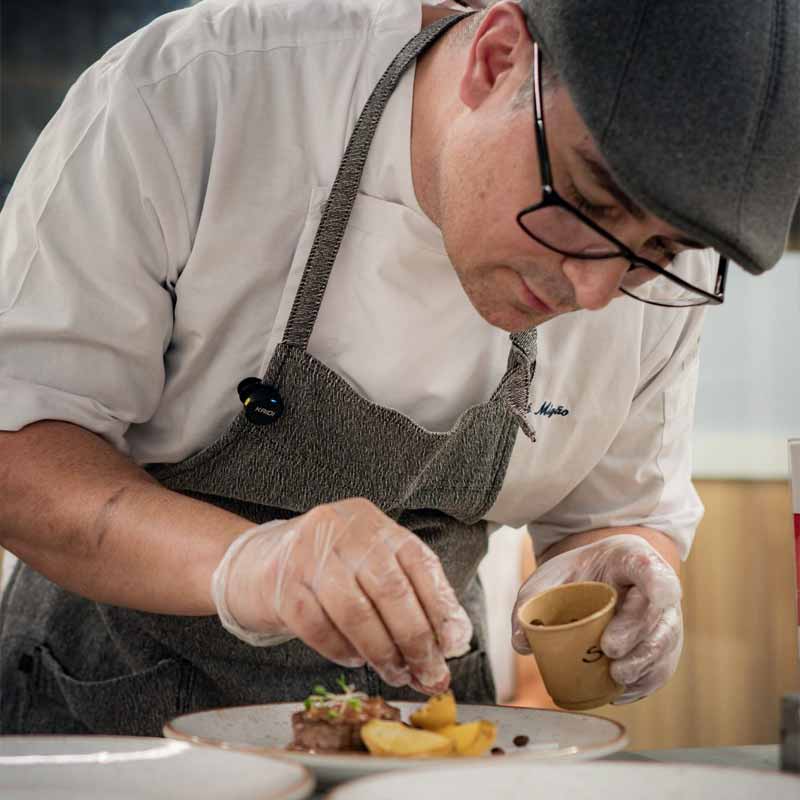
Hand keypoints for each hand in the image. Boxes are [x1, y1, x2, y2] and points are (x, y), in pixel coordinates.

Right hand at [211, 498, 472, 694]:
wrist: (253, 563)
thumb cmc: (325, 570)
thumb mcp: (368, 565)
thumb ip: (409, 594)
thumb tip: (452, 642)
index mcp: (372, 522)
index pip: (418, 561)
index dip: (440, 605)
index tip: (453, 645)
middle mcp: (342, 529)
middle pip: (390, 588)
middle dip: (415, 638)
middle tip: (428, 672)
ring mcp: (307, 554)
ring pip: (356, 611)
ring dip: (382, 651)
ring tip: (395, 673)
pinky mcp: (279, 584)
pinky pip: (317, 627)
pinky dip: (342, 650)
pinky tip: (354, 659)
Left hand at [511, 534, 682, 702]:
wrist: (600, 576)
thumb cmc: (578, 573)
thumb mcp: (552, 574)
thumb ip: (532, 600)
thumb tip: (521, 642)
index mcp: (630, 558)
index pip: (650, 566)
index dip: (659, 582)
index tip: (657, 596)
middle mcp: (656, 589)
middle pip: (657, 612)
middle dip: (636, 633)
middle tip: (609, 648)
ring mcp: (664, 619)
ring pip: (664, 643)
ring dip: (643, 663)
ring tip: (616, 676)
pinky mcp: (662, 648)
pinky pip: (660, 668)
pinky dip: (642, 682)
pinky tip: (620, 691)